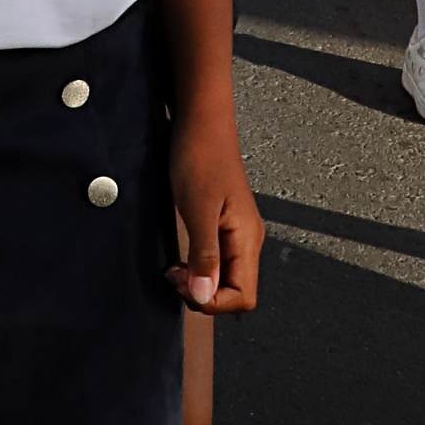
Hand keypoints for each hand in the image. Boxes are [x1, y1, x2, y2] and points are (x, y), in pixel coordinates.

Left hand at [168, 109, 265, 312]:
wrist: (201, 123)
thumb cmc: (200, 157)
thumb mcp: (198, 209)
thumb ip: (204, 255)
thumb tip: (205, 296)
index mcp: (248, 238)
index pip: (244, 297)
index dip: (212, 301)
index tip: (184, 283)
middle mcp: (249, 239)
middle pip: (237, 292)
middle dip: (205, 295)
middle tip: (175, 276)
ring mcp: (238, 233)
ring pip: (227, 279)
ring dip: (201, 282)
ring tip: (176, 268)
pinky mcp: (225, 226)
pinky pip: (219, 262)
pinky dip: (199, 268)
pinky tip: (182, 258)